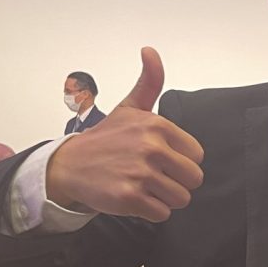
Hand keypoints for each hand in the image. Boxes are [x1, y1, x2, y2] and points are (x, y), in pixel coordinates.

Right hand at [47, 47, 204, 222]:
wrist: (70, 165)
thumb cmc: (105, 139)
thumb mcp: (130, 108)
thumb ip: (149, 82)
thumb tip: (150, 52)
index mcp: (157, 125)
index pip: (197, 155)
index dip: (182, 161)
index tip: (162, 159)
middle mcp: (150, 148)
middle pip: (193, 179)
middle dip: (177, 182)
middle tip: (154, 176)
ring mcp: (140, 173)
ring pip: (181, 198)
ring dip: (165, 198)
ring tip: (145, 187)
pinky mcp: (130, 198)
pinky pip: (162, 214)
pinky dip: (151, 211)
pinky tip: (135, 198)